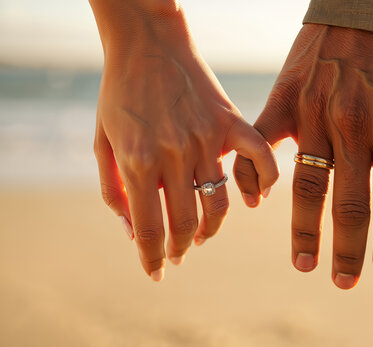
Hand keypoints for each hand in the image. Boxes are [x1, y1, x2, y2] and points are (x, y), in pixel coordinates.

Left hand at [91, 2, 277, 280]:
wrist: (147, 41)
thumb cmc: (119, 92)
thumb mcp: (102, 141)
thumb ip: (112, 189)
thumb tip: (133, 231)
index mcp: (138, 160)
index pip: (149, 228)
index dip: (151, 258)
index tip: (155, 272)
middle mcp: (175, 154)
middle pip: (184, 223)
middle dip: (178, 248)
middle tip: (176, 253)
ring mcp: (207, 138)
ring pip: (218, 203)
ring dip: (210, 229)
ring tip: (202, 235)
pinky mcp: (231, 122)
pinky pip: (260, 158)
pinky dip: (264, 182)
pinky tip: (255, 199)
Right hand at [234, 24, 372, 288]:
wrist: (371, 4)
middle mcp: (355, 130)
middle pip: (350, 206)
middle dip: (347, 251)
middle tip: (343, 281)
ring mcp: (317, 116)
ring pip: (307, 186)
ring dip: (305, 230)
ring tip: (304, 262)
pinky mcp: (287, 99)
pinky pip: (262, 143)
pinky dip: (255, 173)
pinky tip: (257, 203)